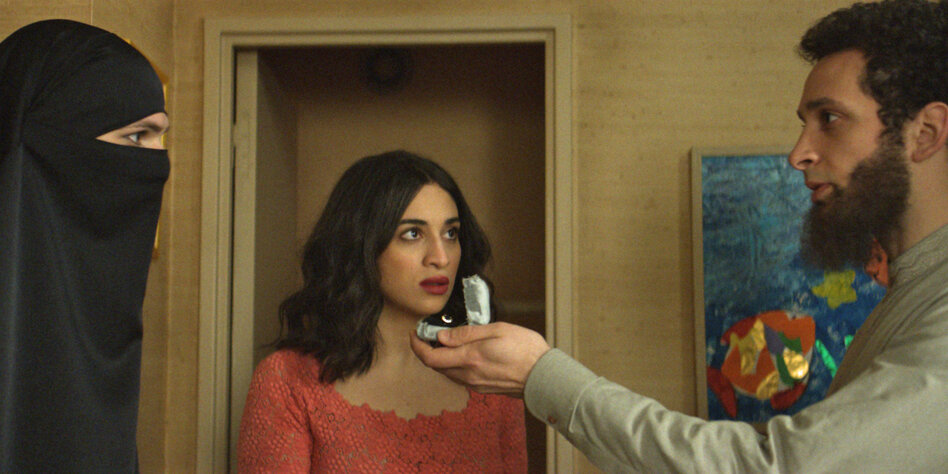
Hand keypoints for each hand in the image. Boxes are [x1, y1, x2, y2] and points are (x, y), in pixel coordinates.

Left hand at [409, 322, 550, 396]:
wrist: (543, 376)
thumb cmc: (525, 349)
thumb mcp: (496, 330)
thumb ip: (467, 334)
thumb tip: (442, 337)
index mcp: (469, 358)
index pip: (431, 358)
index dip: (417, 346)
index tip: (414, 335)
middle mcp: (468, 375)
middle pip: (436, 366)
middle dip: (428, 350)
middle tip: (429, 334)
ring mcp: (475, 384)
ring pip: (447, 372)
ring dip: (441, 358)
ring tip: (446, 341)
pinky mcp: (482, 388)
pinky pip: (460, 377)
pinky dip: (454, 364)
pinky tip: (464, 353)